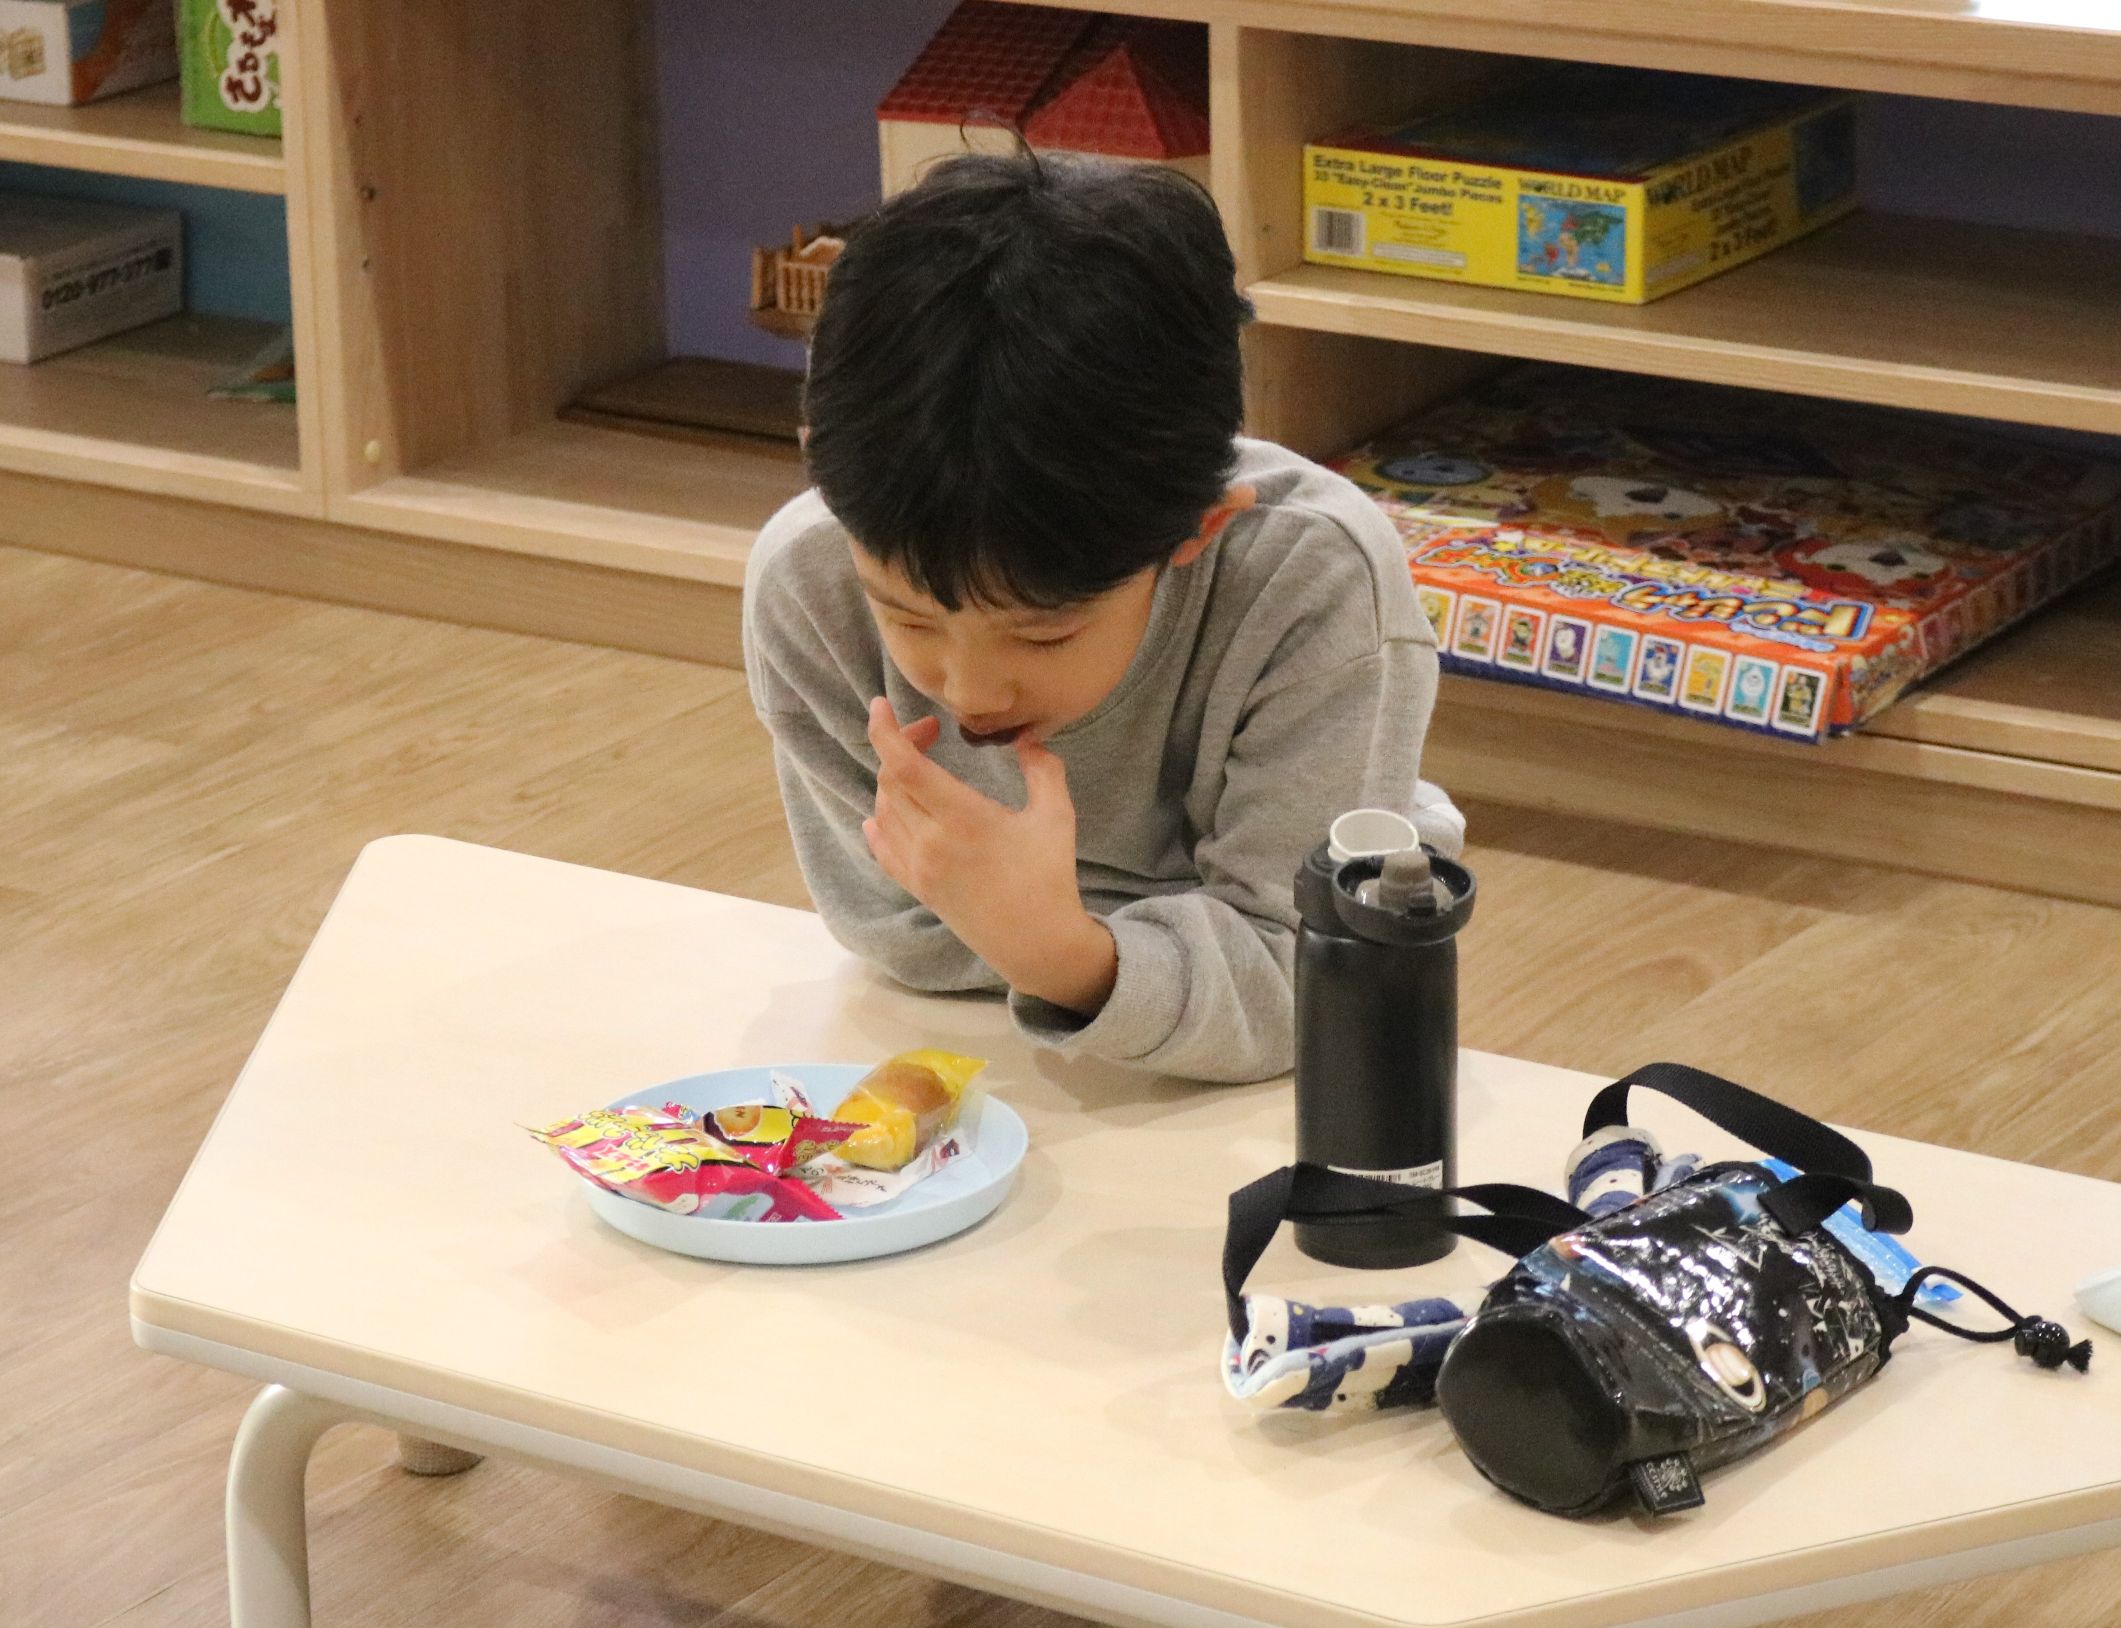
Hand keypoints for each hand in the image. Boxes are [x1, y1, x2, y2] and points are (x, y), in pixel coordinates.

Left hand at [862, 698, 1116, 1014]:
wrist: (1036, 944)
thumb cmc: (1049, 878)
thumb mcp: (1056, 817)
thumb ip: (1043, 770)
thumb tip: (1027, 739)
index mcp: (962, 819)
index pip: (903, 766)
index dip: (885, 731)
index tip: (881, 706)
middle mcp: (930, 842)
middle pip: (890, 781)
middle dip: (900, 747)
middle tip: (929, 733)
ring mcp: (919, 868)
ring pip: (883, 810)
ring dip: (893, 781)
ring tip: (921, 768)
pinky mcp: (917, 887)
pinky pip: (882, 847)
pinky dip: (879, 822)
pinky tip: (885, 813)